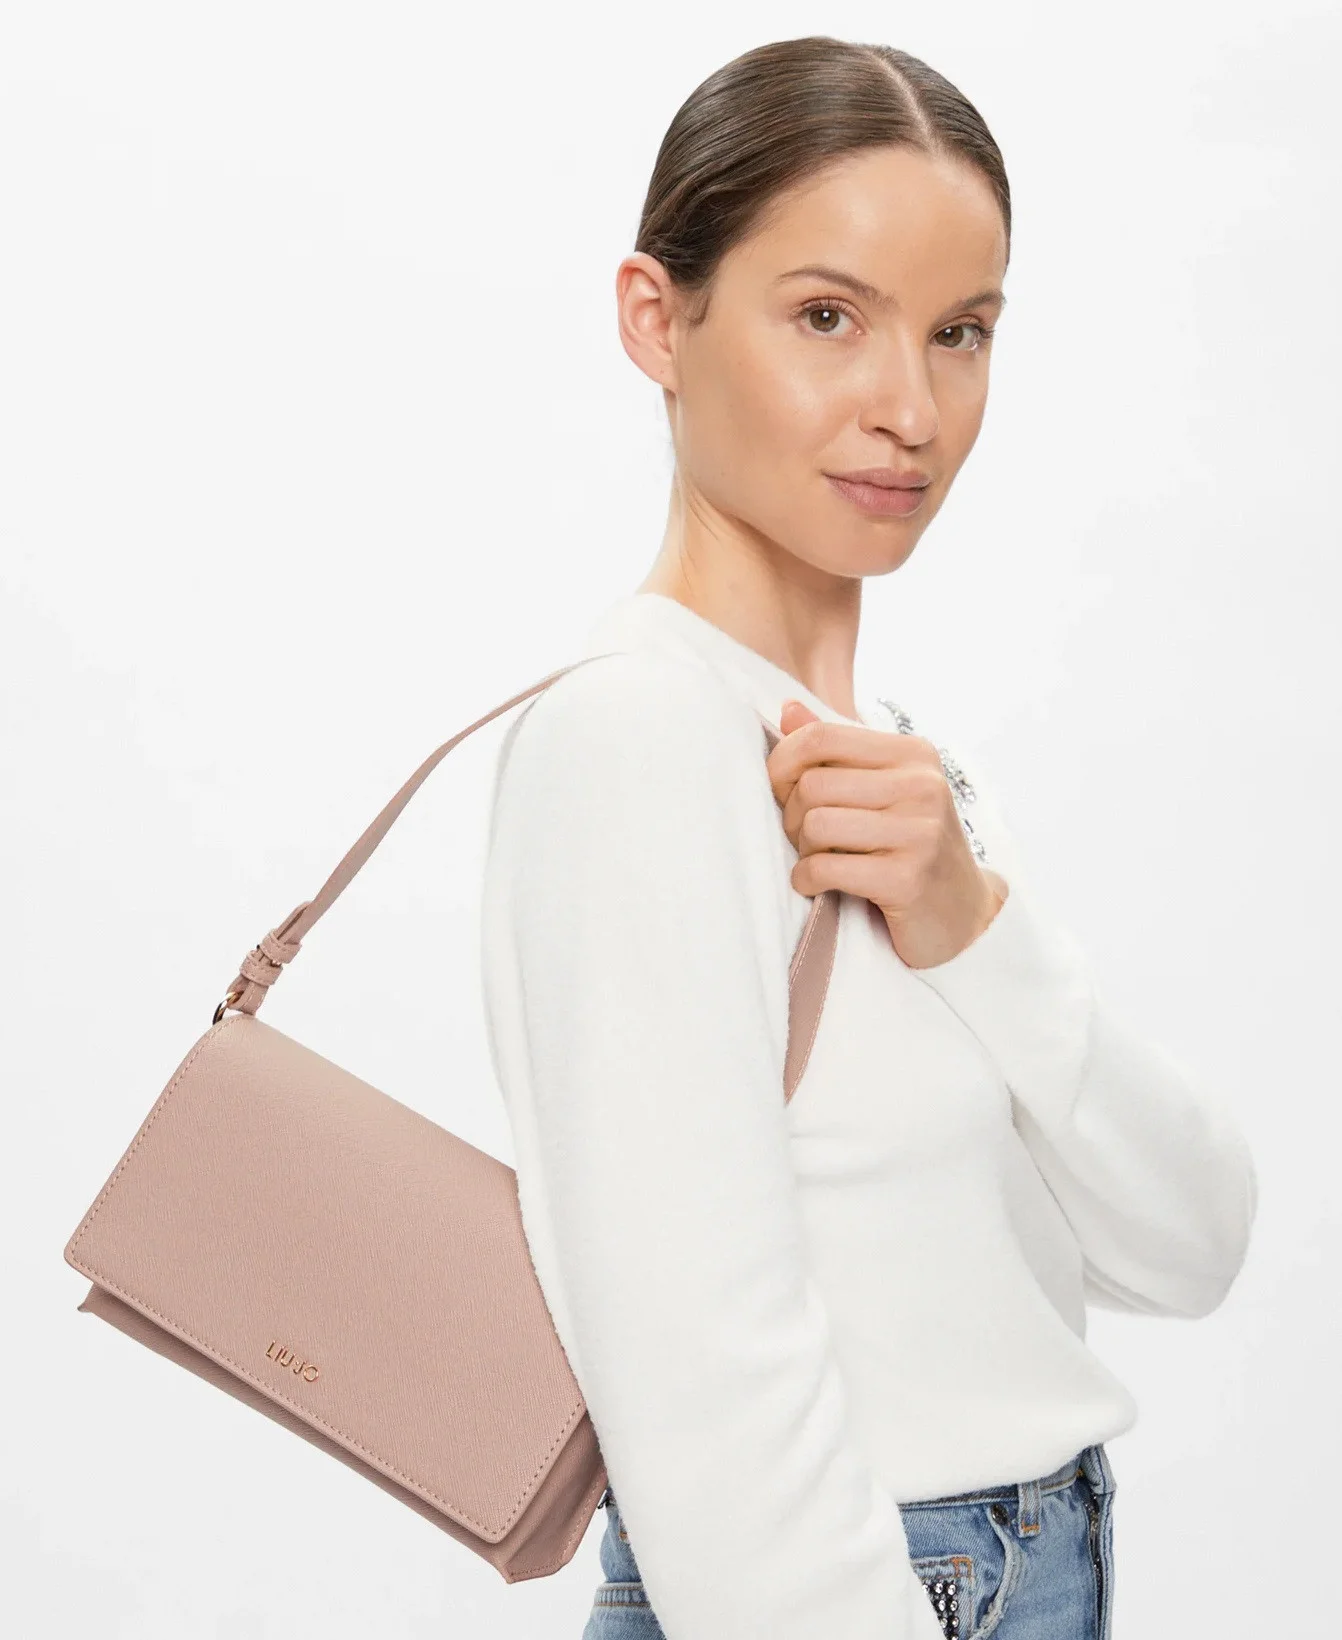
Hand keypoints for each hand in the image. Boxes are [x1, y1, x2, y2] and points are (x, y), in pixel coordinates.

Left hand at [766, 699, 1006, 969]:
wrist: (962, 913)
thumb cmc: (911, 845)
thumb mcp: (883, 789)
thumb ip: (837, 750)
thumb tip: (788, 709)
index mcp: (914, 754)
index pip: (822, 736)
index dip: (783, 762)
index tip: (781, 790)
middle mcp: (923, 786)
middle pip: (813, 784)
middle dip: (792, 814)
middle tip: (803, 837)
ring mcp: (920, 833)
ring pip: (816, 824)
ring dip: (802, 849)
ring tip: (816, 859)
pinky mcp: (907, 879)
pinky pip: (826, 868)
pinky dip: (807, 879)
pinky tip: (815, 884)